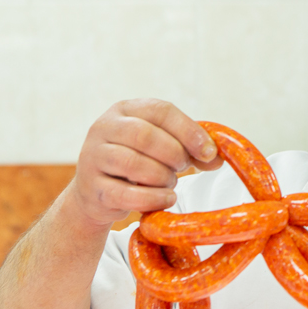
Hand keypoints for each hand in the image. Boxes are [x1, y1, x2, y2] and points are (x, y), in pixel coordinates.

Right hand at [69, 99, 222, 227]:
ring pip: (134, 164)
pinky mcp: (92, 188)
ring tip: (169, 183)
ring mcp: (92, 157)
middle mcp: (104, 127)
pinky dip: (152, 198)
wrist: (97, 194)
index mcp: (125, 110)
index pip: (161, 111)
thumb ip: (189, 147)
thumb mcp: (161, 147)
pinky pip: (125, 194)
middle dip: (174, 154)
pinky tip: (165, 199)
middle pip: (145, 136)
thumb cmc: (138, 163)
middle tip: (183, 167)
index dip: (189, 131)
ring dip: (162, 177)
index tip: (209, 152)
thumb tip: (216, 158)